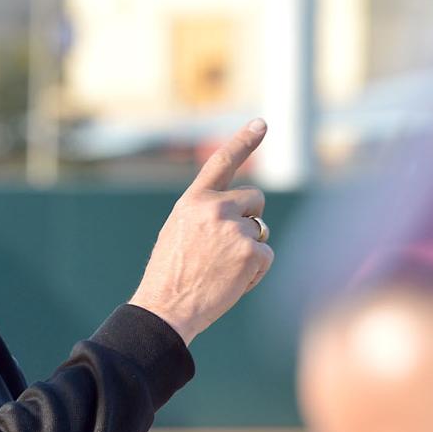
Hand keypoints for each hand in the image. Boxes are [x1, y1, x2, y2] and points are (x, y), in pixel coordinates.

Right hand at [128, 118, 273, 345]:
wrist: (166, 308)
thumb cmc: (170, 275)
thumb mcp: (179, 230)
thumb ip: (205, 213)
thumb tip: (239, 210)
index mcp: (194, 201)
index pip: (222, 162)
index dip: (244, 140)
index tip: (262, 123)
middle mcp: (216, 208)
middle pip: (255, 200)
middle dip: (250, 218)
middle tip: (227, 247)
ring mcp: (236, 230)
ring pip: (261, 231)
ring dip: (249, 248)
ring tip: (222, 270)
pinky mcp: (252, 253)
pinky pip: (266, 255)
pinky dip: (255, 270)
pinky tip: (231, 281)